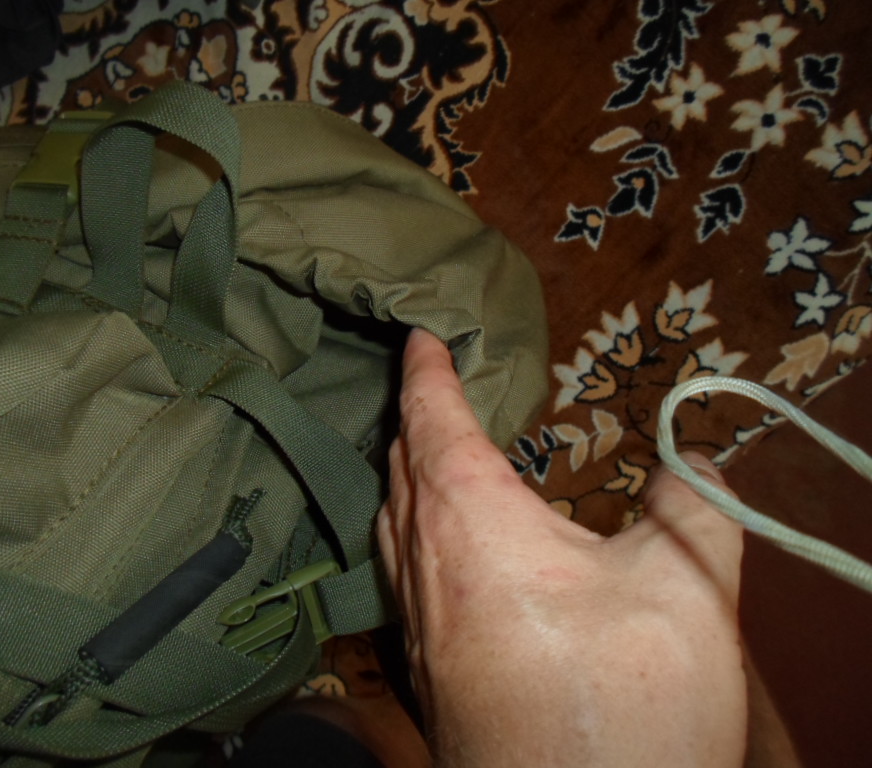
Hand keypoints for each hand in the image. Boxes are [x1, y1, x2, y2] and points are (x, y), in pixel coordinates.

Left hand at [377, 328, 746, 766]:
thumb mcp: (684, 592)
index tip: (420, 335)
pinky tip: (444, 551)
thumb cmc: (624, 708)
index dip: (426, 372)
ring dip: (407, 476)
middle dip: (414, 419)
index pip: (433, 422)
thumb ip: (692, 508)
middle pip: (401, 469)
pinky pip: (404, 572)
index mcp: (472, 523)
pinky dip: (414, 531)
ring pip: (393, 524)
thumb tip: (696, 461)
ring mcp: (417, 624)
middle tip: (431, 386)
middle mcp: (426, 566)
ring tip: (431, 453)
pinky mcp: (428, 669)